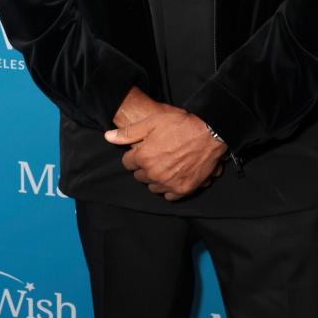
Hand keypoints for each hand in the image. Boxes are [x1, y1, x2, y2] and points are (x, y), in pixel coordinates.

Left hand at [104, 97, 226, 199]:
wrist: (210, 132)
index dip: (134, 155)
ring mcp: (169, 183)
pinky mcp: (183, 189)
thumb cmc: (181, 125)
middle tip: (156, 156)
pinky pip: (168, 195)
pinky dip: (169, 188)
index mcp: (143, 157)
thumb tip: (108, 137)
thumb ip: (128, 132)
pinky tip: (174, 176)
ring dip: (155, 178)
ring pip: (152, 187)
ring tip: (165, 165)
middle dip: (144, 167)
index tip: (144, 149)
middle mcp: (153, 173)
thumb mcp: (152, 122)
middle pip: (140, 176)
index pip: (127, 163)